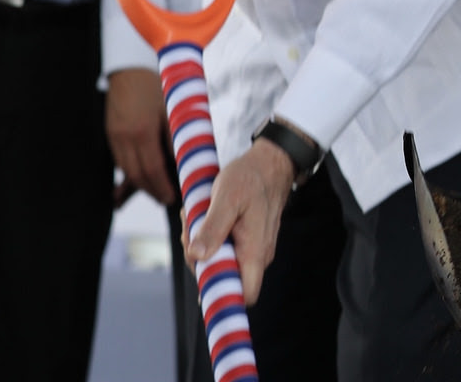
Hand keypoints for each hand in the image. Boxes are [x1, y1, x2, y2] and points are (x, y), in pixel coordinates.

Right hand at [106, 68, 174, 207]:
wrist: (131, 68)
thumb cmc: (158, 86)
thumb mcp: (173, 110)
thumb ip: (175, 137)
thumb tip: (182, 162)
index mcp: (143, 131)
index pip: (153, 169)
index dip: (162, 187)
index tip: (172, 197)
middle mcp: (125, 137)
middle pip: (137, 174)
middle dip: (152, 190)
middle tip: (166, 199)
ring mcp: (114, 136)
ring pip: (126, 170)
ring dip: (140, 184)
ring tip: (156, 191)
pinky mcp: (110, 133)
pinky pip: (120, 160)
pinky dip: (130, 171)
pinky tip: (137, 179)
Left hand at [182, 137, 294, 304]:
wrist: (270, 163)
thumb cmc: (250, 178)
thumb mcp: (226, 198)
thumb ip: (212, 228)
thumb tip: (197, 257)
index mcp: (255, 251)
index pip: (244, 295)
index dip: (221, 296)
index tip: (200, 274)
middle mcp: (256, 256)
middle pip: (221, 278)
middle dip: (198, 258)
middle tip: (191, 226)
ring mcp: (252, 250)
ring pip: (218, 263)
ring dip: (200, 244)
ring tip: (197, 215)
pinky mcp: (245, 243)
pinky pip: (222, 250)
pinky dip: (208, 237)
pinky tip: (204, 216)